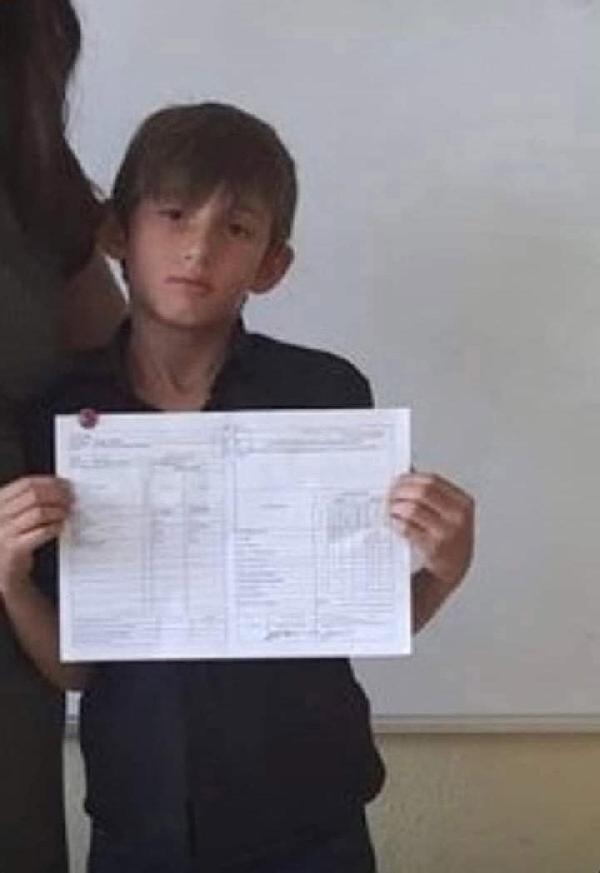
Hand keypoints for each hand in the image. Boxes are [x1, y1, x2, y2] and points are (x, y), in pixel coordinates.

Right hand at [0, 476, 71, 595]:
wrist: (2, 570)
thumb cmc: (11, 538)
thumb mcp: (13, 515)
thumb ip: (29, 501)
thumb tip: (61, 487)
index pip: (25, 483)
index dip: (49, 481)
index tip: (65, 483)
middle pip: (34, 495)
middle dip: (57, 494)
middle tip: (72, 498)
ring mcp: (5, 532)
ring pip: (39, 512)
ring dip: (58, 511)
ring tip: (68, 512)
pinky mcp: (15, 548)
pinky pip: (42, 532)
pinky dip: (55, 527)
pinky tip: (61, 527)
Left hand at [388, 472, 473, 589]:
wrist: (452, 570)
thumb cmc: (448, 538)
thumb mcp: (448, 513)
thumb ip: (432, 493)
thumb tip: (409, 468)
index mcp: (463, 503)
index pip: (432, 481)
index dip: (410, 478)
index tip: (396, 480)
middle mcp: (458, 517)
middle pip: (422, 492)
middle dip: (400, 491)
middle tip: (388, 494)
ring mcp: (447, 533)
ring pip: (412, 509)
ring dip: (395, 507)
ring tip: (388, 508)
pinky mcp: (433, 548)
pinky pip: (407, 529)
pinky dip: (396, 522)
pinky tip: (392, 521)